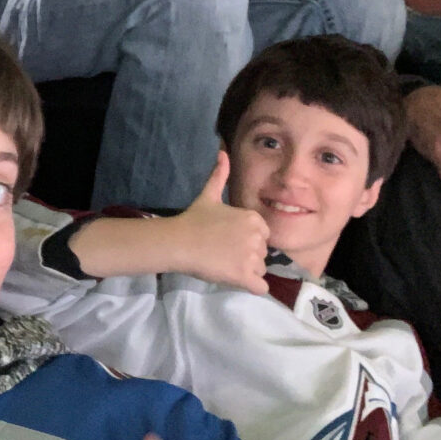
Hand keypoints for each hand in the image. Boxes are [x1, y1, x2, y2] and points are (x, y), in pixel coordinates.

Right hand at [172, 151, 269, 293]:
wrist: (178, 242)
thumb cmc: (193, 220)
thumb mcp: (208, 196)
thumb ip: (219, 175)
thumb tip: (222, 152)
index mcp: (254, 219)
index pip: (263, 236)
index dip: (246, 241)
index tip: (227, 242)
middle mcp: (257, 237)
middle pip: (262, 254)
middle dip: (246, 257)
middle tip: (223, 255)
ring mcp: (252, 257)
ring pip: (259, 270)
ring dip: (246, 272)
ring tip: (224, 266)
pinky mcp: (244, 276)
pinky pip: (260, 287)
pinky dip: (251, 287)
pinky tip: (237, 280)